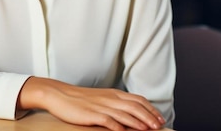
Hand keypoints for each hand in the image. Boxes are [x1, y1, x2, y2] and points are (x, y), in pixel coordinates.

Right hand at [17, 77, 165, 130]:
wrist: (59, 94)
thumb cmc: (80, 98)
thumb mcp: (102, 98)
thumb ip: (116, 103)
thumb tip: (131, 112)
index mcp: (114, 93)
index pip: (138, 100)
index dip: (151, 109)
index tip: (160, 118)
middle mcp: (110, 98)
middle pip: (135, 107)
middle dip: (149, 117)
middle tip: (159, 126)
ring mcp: (101, 106)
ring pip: (124, 114)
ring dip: (138, 122)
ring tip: (148, 130)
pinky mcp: (91, 114)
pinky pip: (108, 121)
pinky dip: (118, 126)